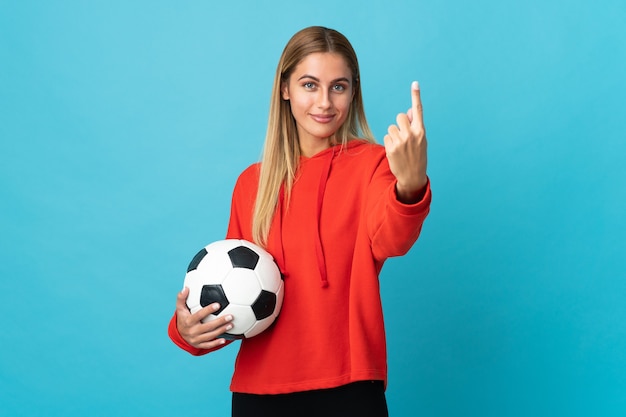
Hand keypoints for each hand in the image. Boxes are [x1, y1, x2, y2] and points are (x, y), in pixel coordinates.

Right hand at [175, 287, 233, 348]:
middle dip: (220, 322)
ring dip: (222, 331)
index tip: (218, 305)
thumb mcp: (180, 308)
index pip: (199, 315)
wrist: (178, 333)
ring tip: (231, 325)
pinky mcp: (198, 345)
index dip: (208, 310)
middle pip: (208, 327)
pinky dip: (216, 343)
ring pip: (210, 336)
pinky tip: (225, 340)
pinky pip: (208, 345)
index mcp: (188, 321)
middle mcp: (192, 331)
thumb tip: (186, 288)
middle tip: (231, 316)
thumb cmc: (183, 317)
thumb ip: (181, 298)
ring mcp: (195, 339)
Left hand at [383, 81, 427, 202]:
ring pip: (391, 127)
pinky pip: (386, 136)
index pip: (418, 111)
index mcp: (421, 131)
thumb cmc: (417, 156)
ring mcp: (401, 141)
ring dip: (393, 134)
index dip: (416, 96)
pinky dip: (389, 142)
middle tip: (403, 136)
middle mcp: (411, 135)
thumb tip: (408, 111)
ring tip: (400, 146)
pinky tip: (395, 152)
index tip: (415, 83)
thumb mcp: (420, 140)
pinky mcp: (391, 148)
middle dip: (399, 124)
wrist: (412, 177)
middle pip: (399, 117)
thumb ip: (414, 126)